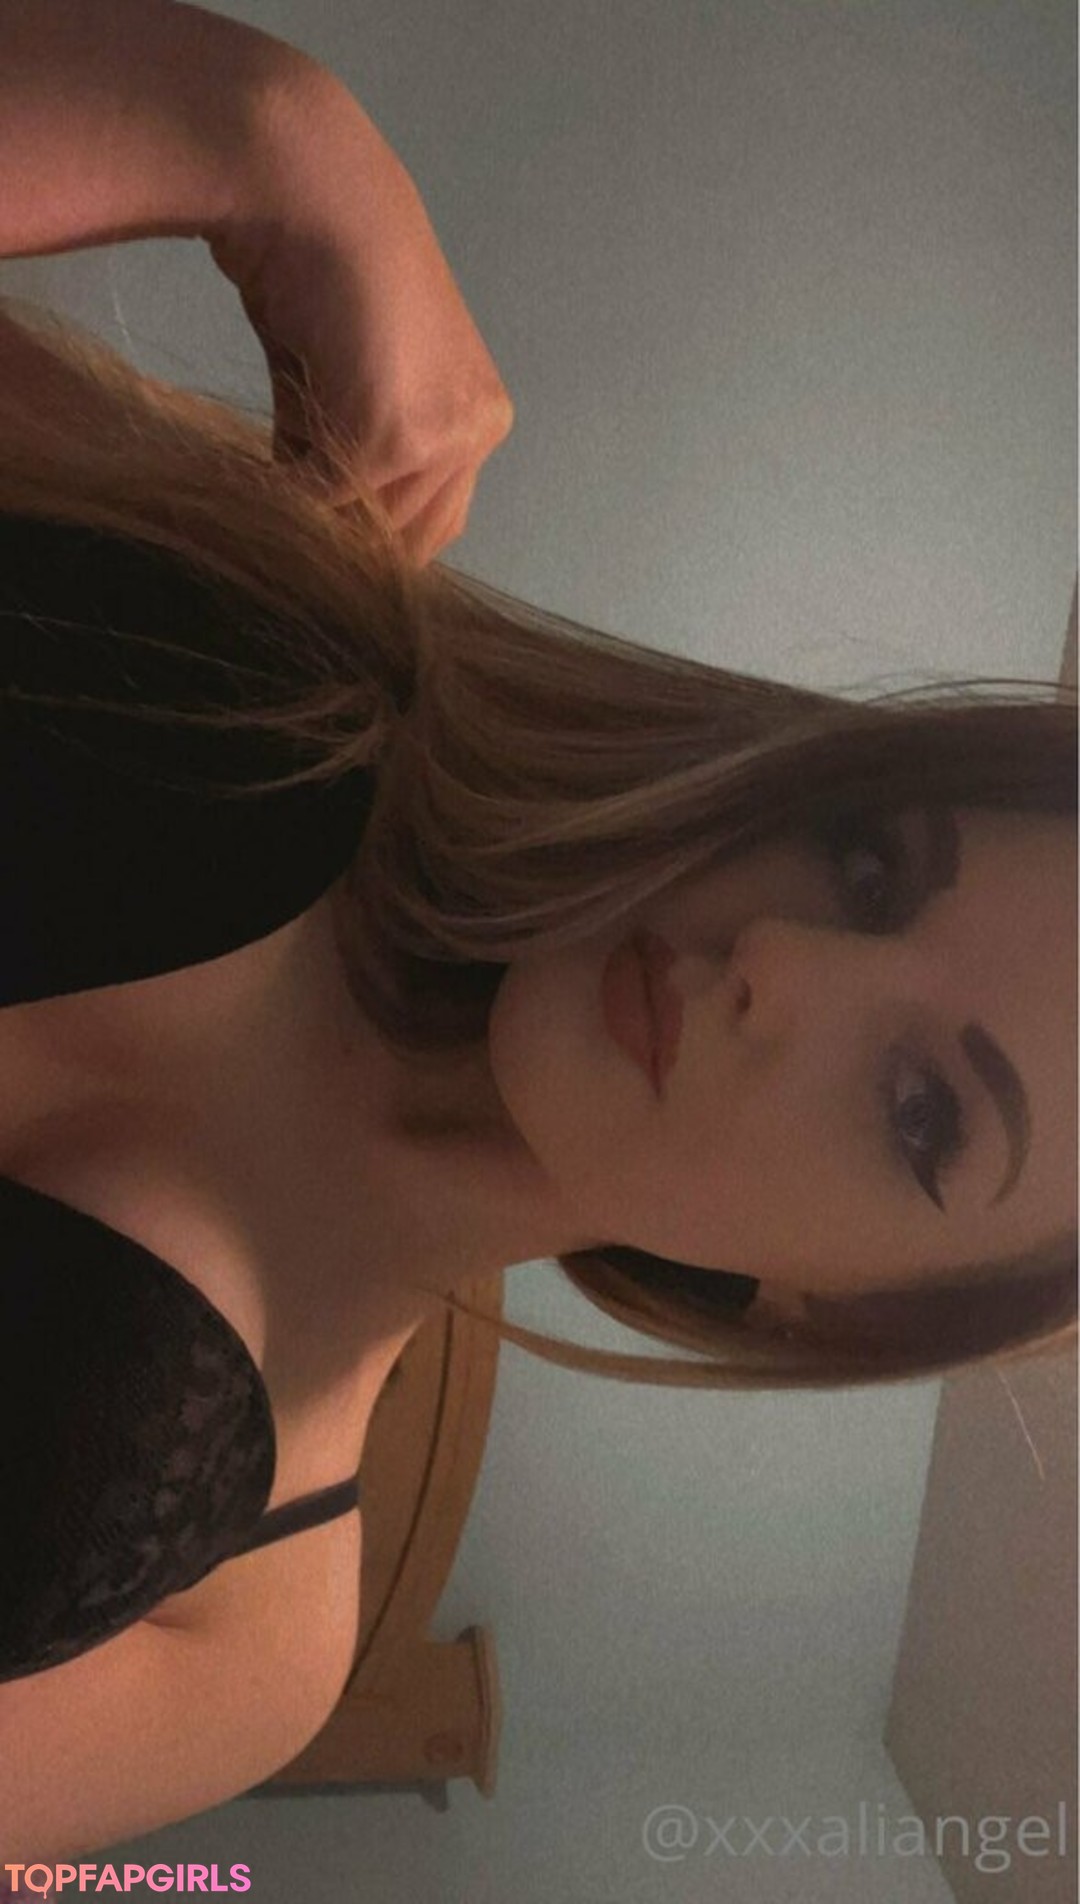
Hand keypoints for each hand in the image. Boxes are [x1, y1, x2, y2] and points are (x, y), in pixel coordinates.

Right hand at [209, 66, 513, 564]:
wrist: (308, 192)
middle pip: (407, 538)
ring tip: (266, 508)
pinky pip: (327, 503)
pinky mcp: (393, 435)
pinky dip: (284, 502)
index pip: (430, 522)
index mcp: (478, 415)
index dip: (367, 542)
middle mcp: (478, 429)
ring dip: (314, 525)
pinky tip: (253, 489)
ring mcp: (442, 435)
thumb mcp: (343, 383)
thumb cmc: (317, 272)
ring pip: (370, 528)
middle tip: (282, 538)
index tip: (312, 547)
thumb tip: (315, 526)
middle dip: (342, 544)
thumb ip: (347, 454)